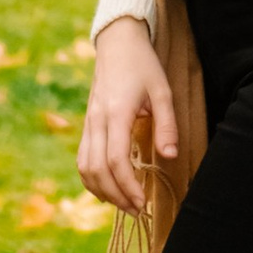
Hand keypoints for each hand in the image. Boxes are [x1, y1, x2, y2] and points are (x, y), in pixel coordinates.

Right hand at [79, 16, 176, 218]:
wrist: (117, 42)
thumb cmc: (143, 65)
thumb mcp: (163, 90)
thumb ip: (167, 125)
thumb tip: (170, 157)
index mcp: (116, 113)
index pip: (116, 161)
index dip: (128, 187)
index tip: (143, 202)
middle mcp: (97, 121)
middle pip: (97, 170)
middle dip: (116, 196)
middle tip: (137, 210)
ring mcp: (88, 123)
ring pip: (85, 167)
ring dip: (102, 190)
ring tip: (124, 203)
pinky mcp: (87, 124)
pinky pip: (83, 159)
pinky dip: (92, 179)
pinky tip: (108, 188)